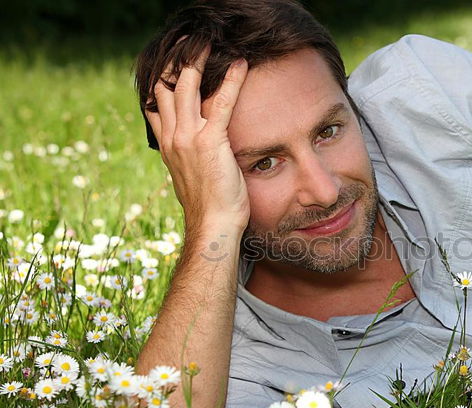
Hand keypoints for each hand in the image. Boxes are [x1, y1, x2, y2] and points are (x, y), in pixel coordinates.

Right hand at [146, 47, 249, 229]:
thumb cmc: (209, 203)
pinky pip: (221, 102)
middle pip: (166, 85)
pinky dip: (231, 80)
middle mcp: (173, 136)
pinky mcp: (209, 141)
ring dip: (199, 60)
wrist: (213, 225)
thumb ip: (190, 151)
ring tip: (211, 43)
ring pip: (187, 86)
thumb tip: (199, 140)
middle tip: (192, 43)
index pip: (156, 100)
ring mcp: (188, 137)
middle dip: (177, 61)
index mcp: (168, 143)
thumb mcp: (193, 172)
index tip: (176, 62)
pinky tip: (241, 64)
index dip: (164, 78)